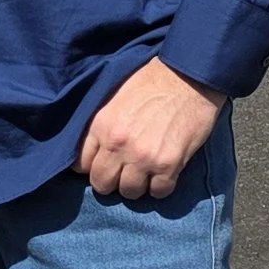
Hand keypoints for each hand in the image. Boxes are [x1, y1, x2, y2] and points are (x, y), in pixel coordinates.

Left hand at [76, 56, 220, 205]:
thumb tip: (92, 149)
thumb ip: (100, 125)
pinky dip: (161, 186)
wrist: (188, 76)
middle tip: (123, 172)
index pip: (81, 165)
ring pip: (129, 192)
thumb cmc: (150, 82)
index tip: (103, 164)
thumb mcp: (113, 97)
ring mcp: (143, 157)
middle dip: (111, 180)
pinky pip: (159, 192)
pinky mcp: (169, 165)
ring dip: (137, 185)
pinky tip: (164, 173)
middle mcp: (118, 145)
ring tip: (145, 172)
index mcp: (102, 126)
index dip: (92, 166)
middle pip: (102, 184)